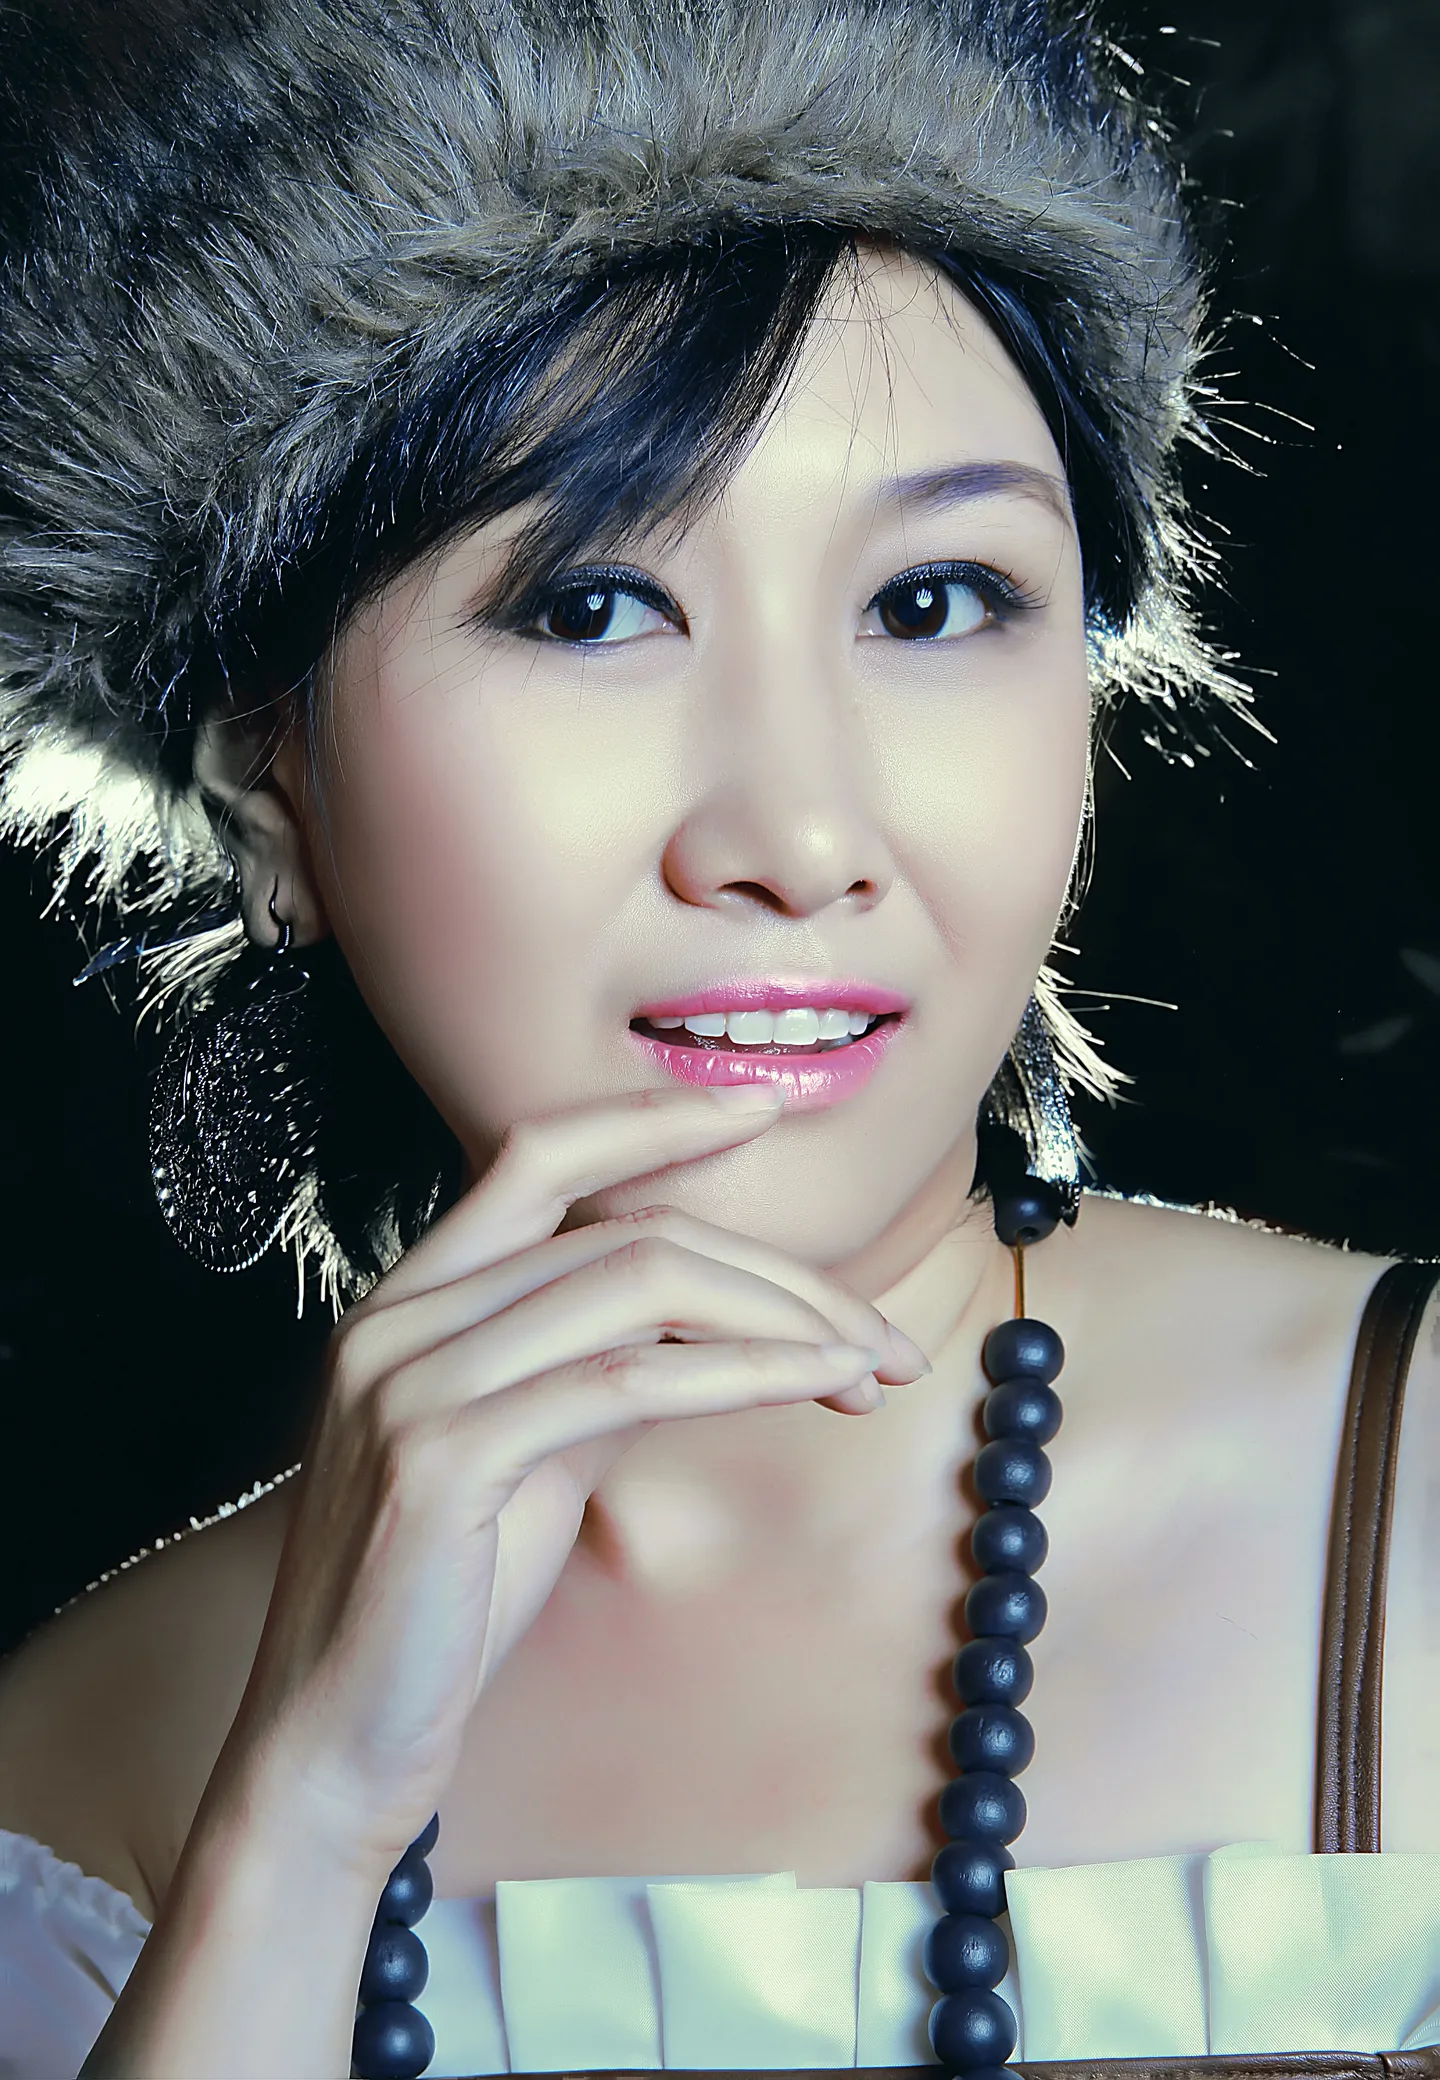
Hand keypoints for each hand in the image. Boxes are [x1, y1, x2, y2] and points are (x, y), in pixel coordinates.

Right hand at [216, 1085, 929, 1875]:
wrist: (334, 1744)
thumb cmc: (441, 1604)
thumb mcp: (530, 1457)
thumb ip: (599, 1368)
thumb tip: (715, 1321)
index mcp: (409, 1301)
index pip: (535, 1155)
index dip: (651, 1119)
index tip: (760, 1109)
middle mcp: (398, 1317)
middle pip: (625, 1232)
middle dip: (777, 1274)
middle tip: (880, 1336)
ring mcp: (411, 1381)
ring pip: (637, 1285)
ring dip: (783, 1318)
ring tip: (871, 1366)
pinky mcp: (442, 1456)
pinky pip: (629, 1381)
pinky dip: (746, 1373)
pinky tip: (819, 1385)